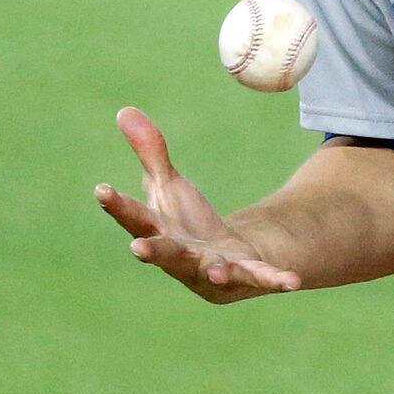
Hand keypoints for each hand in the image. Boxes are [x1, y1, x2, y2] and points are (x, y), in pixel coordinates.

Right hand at [95, 107, 300, 302]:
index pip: (133, 217)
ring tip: (219, 271)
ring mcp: (211, 271)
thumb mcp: (169, 185)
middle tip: (138, 248)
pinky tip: (292, 282)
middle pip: (165, 253)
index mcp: (158, 232)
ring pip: (212, 272)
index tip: (101, 189)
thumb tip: (124, 111)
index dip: (117, 205)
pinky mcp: (245, 277)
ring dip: (216, 272)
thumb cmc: (187, 223)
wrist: (226, 258)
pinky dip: (275, 280)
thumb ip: (150, 153)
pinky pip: (261, 278)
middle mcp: (180, 257)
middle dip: (153, 251)